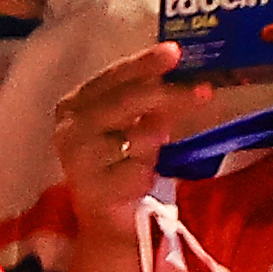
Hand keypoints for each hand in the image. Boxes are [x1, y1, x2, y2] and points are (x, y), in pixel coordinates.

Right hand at [52, 42, 199, 236]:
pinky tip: (141, 181)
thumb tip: (181, 72)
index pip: (112, 77)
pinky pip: (138, 171)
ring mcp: (79, 160)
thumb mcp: (133, 125)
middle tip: (203, 90)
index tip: (174, 51)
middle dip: (167, 94)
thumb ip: (147, 100)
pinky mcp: (94, 190)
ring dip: (153, 143)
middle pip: (124, 101)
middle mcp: (69, 129)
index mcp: (74, 105)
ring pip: (135, 137)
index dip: (144, 63)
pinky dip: (147, 174)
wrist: (106, 219)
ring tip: (154, 151)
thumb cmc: (119, 163)